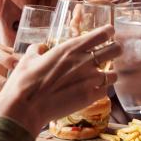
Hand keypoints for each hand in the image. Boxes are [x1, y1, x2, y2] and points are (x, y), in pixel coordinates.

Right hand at [0, 25, 120, 135]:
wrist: (24, 108)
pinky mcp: (90, 97)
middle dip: (115, 51)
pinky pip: (106, 91)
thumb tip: (39, 48)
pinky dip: (101, 90)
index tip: (108, 33)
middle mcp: (85, 61)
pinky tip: (92, 91)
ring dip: (108, 74)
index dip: (109, 32)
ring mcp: (90, 80)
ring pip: (114, 73)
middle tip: (108, 54)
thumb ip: (37, 50)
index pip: (103, 33)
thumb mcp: (28, 59)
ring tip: (100, 77)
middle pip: (117, 49)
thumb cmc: (24, 82)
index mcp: (71, 48)